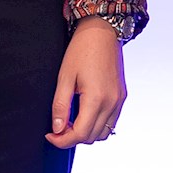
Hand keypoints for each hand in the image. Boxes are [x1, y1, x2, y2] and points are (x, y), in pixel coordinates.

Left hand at [50, 19, 126, 145]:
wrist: (102, 32)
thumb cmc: (81, 51)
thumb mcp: (64, 77)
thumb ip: (60, 105)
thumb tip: (57, 128)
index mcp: (97, 98)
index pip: (80, 134)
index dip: (62, 140)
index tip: (50, 134)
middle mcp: (112, 103)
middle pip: (92, 137)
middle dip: (72, 137)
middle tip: (58, 126)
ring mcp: (119, 101)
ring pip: (103, 133)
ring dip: (86, 133)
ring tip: (71, 120)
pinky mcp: (122, 97)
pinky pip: (111, 121)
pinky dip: (97, 125)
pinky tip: (84, 114)